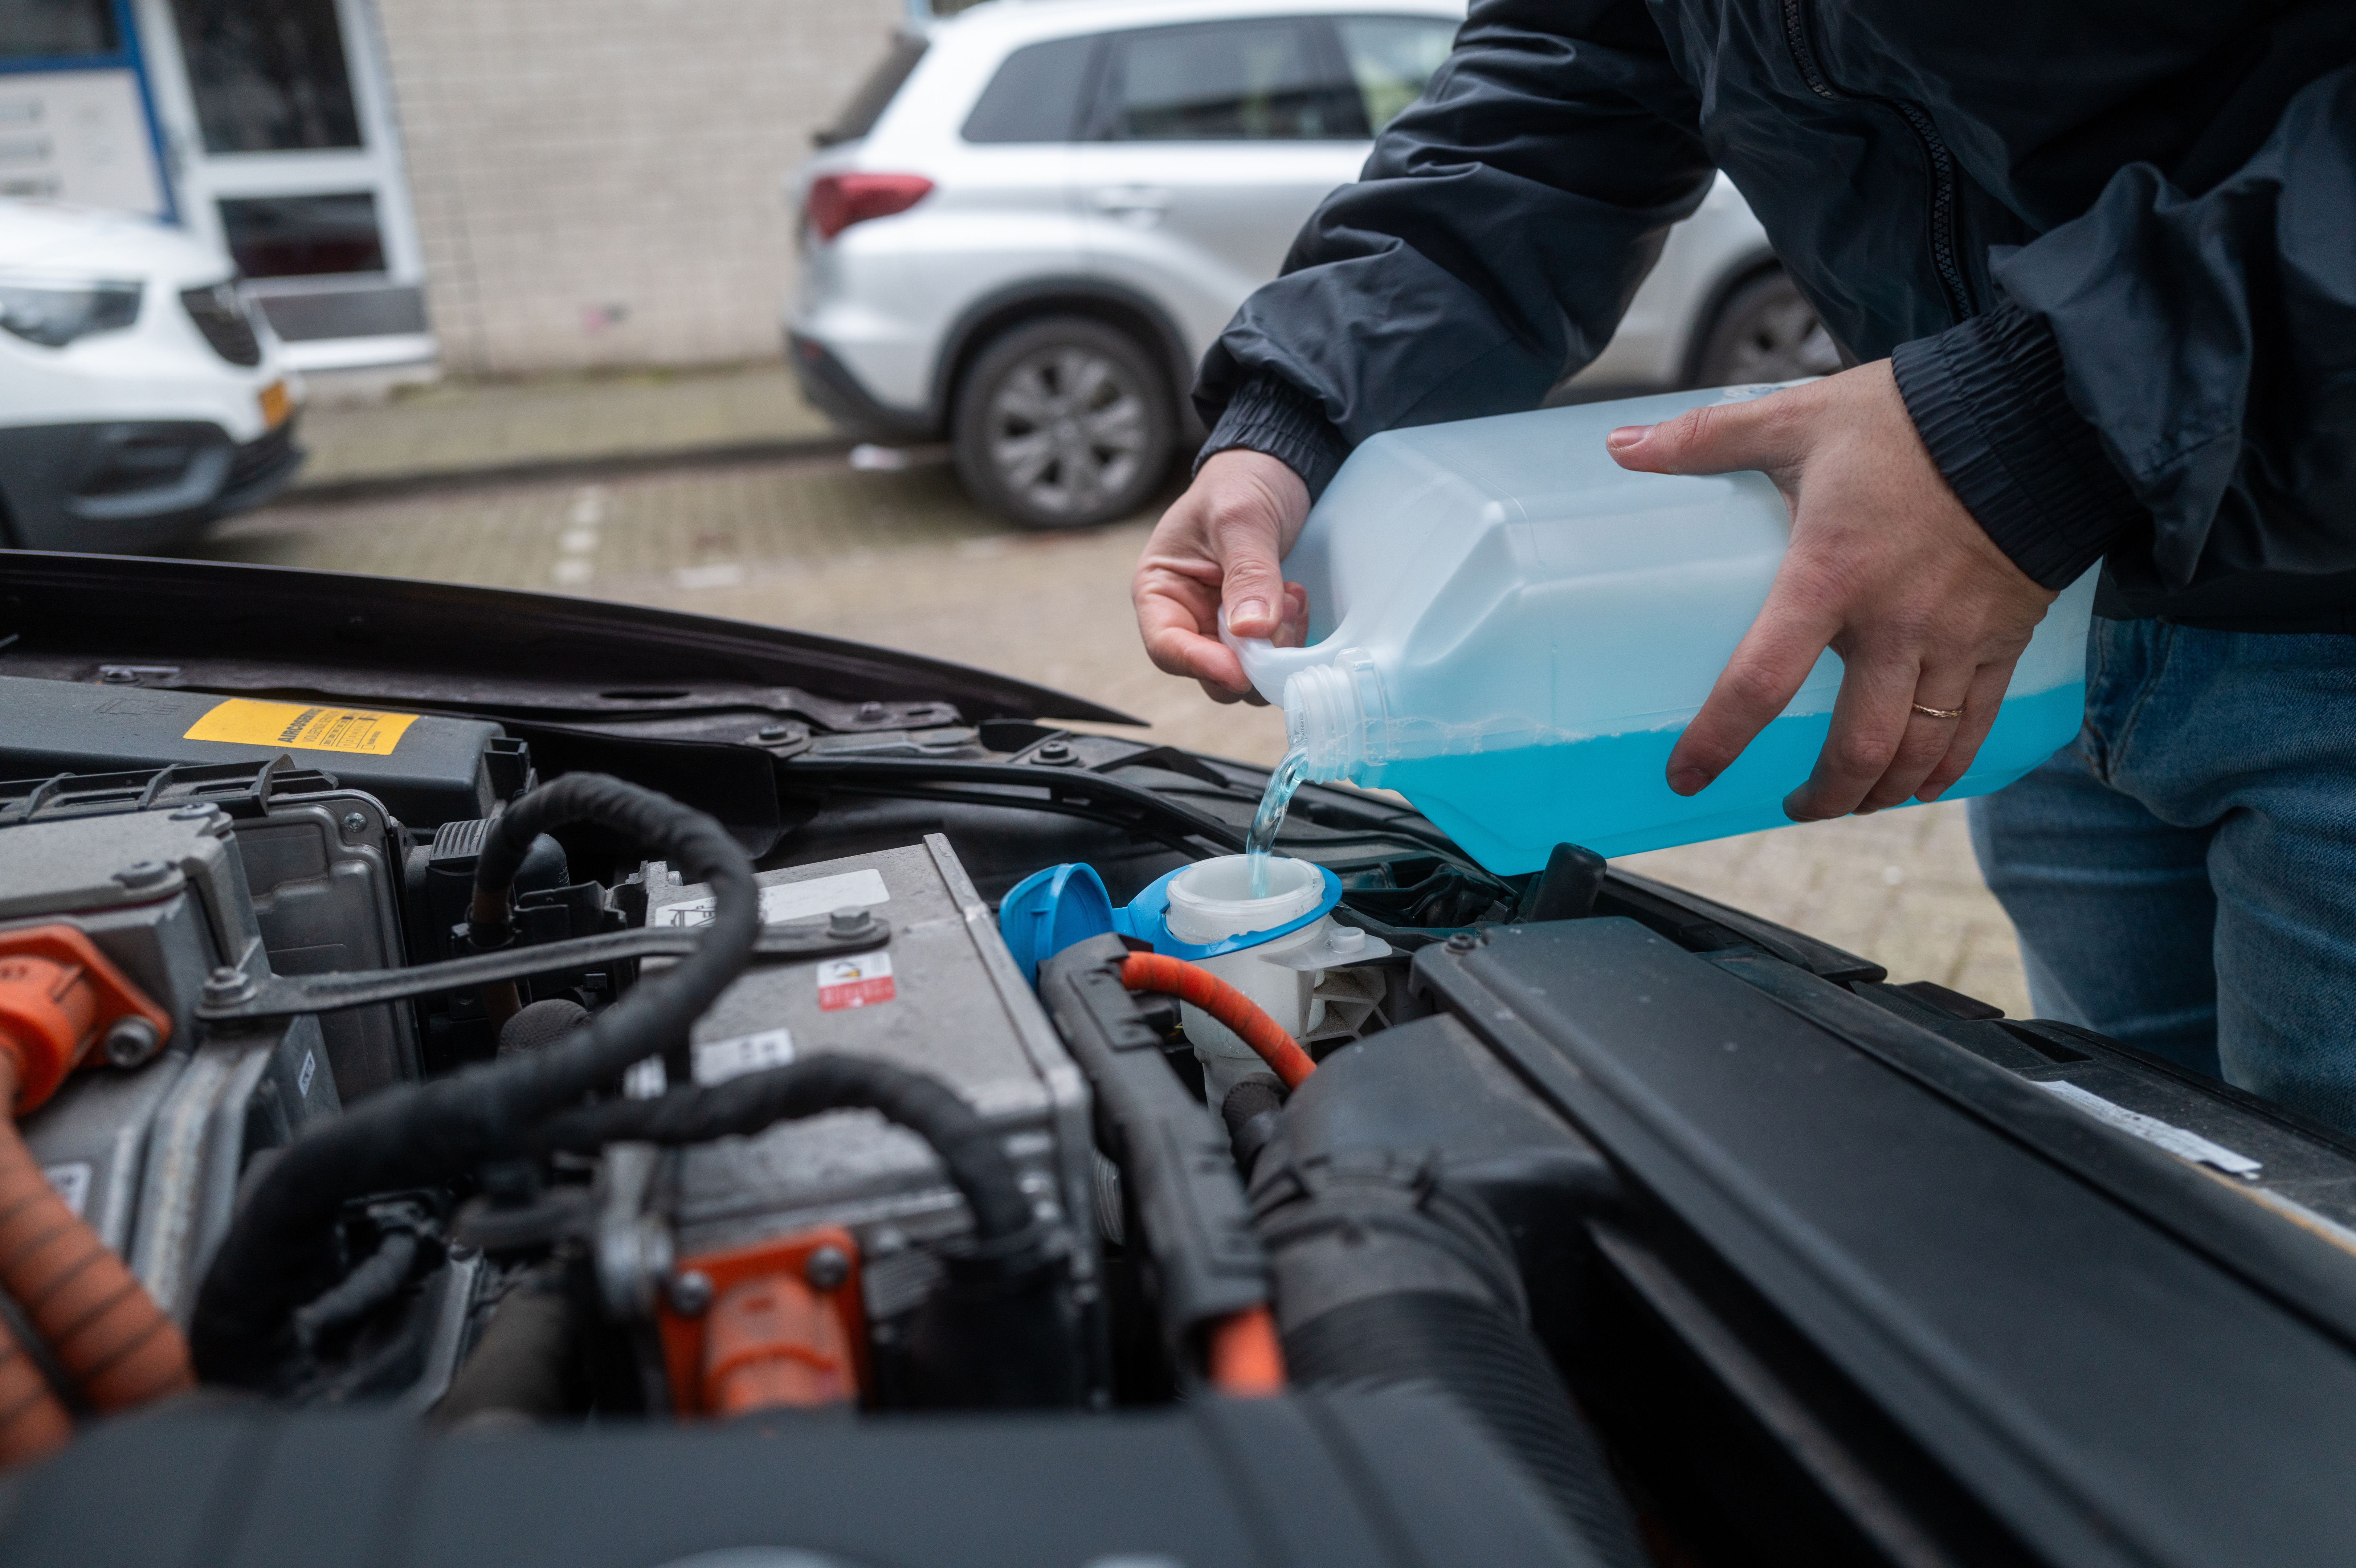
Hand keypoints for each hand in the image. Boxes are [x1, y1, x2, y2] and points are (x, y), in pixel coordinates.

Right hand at [1133, 448, 1311, 701]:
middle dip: (1250, 658)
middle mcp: (1188, 616)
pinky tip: (1295, 599)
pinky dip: (1291, 637)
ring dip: (1276, 647)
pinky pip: (1273, 657)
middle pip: (1210, 672)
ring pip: (1247, 672)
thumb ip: (1247, 573)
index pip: (1166, 647)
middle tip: (1280, 618)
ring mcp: (1224, 626)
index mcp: (1159, 590)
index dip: (1200, 665)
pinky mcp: (1257, 628)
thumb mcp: (1240, 518)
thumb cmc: (1240, 483)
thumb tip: (1251, 630)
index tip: (1239, 671)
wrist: (1274, 470)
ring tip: (1290, 596)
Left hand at [1606, 361, 2057, 819]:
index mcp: (1829, 575)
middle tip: (1794, 806)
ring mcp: (1956, 638)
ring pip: (1918, 749)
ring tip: (1850, 802)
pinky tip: (1924, 785)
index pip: (1761, 681)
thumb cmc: (1909, 418)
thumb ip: (1705, 437)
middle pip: (1858, 746)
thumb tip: (1621, 444)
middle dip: (1823, 795)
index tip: (1687, 777)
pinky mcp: (2005, 637)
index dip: (1719, 740)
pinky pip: (1977, 723)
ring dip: (1880, 792)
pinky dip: (1950, 767)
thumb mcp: (1797, 418)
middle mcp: (1896, 623)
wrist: (2034, 409)